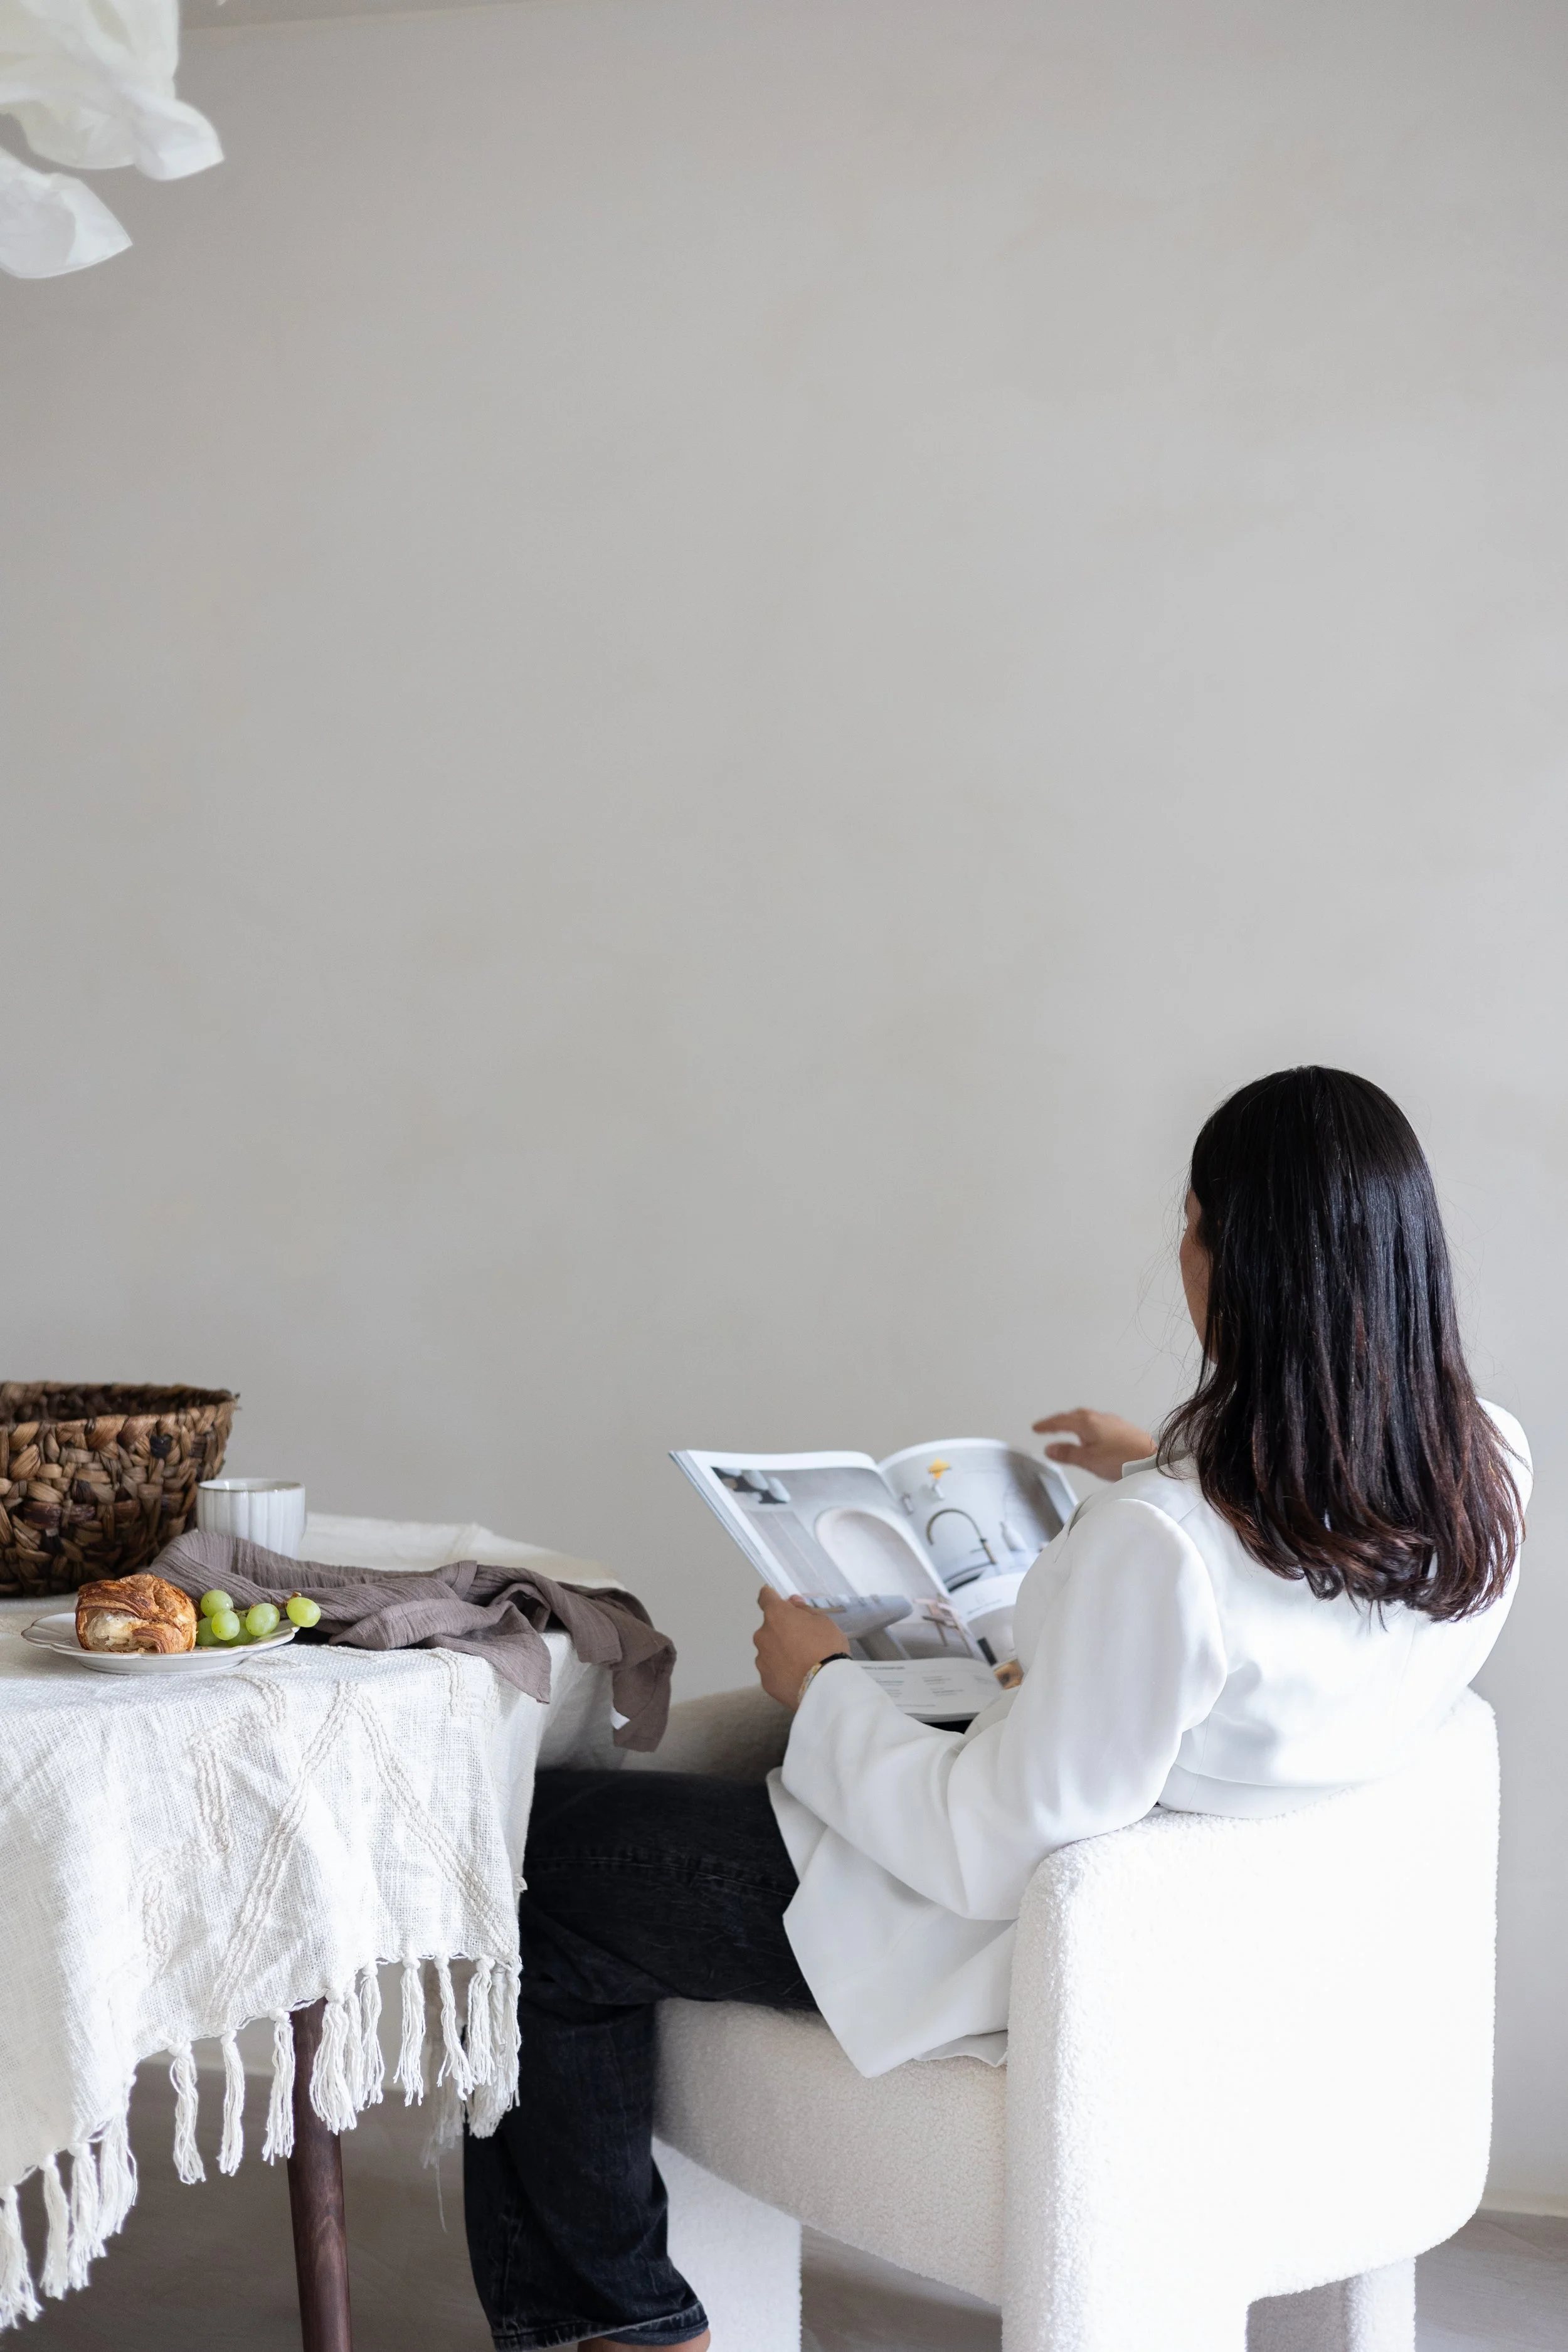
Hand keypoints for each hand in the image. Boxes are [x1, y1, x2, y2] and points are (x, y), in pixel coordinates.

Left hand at [753, 1587, 849, 1709]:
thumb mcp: (824, 1622)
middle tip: (802, 1643)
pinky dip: (781, 1672)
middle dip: (781, 1631)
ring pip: (769, 1651)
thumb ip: (804, 1611)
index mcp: (776, 1615)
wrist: (826, 1686)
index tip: (778, 1603)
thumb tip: (792, 1604)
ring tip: (801, 1665)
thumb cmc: (827, 1647)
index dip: (771, 1598)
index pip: (765, 1597)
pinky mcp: (765, 1681)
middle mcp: (763, 1635)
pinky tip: (797, 1678)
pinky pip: (772, 1671)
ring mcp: (761, 1660)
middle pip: (769, 1628)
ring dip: (780, 1653)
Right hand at [1032, 1408, 1155, 1482]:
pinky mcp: (1122, 1428)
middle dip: (1059, 1421)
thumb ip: (1068, 1454)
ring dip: (1073, 1422)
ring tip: (1066, 1431)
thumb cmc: (1121, 1459)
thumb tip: (1049, 1449)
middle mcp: (1099, 1417)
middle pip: (1073, 1416)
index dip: (1047, 1425)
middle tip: (1048, 1427)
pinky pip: (1097, 1422)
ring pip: (1086, 1418)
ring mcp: (1112, 1421)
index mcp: (1087, 1423)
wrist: (1150, 1459)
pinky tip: (1090, 1436)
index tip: (1036, 1428)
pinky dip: (1087, 1426)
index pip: (1061, 1421)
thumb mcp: (1089, 1460)